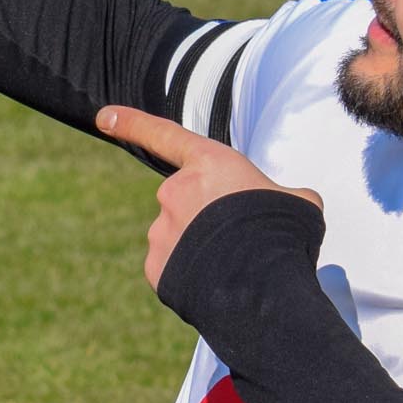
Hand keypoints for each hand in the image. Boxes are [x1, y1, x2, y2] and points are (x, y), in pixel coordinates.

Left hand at [97, 106, 322, 289]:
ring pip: (179, 236)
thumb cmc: (283, 235)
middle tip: (241, 240)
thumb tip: (288, 204)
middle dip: (208, 218)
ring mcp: (162, 230)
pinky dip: (190, 274)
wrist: (261, 286)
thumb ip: (281, 194)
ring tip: (234, 266)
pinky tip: (216, 284)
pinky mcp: (156, 266)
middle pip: (188, 202)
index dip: (133, 123)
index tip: (105, 116)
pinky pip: (172, 266)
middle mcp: (175, 192)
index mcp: (209, 165)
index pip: (165, 136)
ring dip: (201, 248)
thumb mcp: (298, 202)